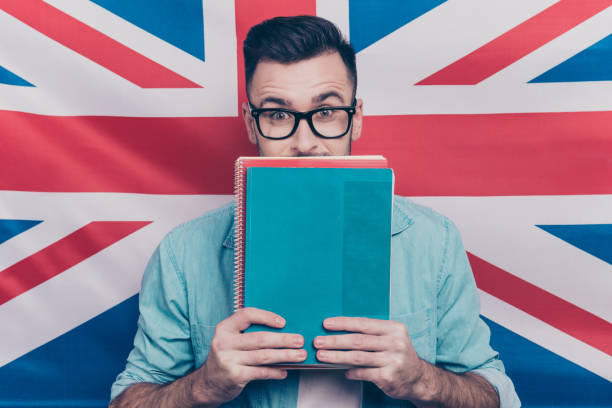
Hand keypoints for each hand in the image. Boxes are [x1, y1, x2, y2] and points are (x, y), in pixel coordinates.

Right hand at [191, 308, 306, 405]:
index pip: (246, 315)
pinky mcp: (235, 376)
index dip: (266, 317)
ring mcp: (229, 360)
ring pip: (263, 356)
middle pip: (260, 339)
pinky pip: (261, 372)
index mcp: (224, 328)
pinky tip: (285, 371)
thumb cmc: (226, 356)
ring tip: (299, 355)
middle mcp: (224, 343)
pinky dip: (275, 372)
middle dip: (283, 339)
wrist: (208, 383)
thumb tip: (281, 327)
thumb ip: (247, 331)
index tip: (283, 322)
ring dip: (285, 355)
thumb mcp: (229, 339)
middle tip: (299, 340)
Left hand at [314, 316, 425, 400]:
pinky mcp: (388, 377)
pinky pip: (363, 373)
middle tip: (318, 341)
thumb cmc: (398, 354)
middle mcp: (395, 343)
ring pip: (358, 357)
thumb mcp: (391, 338)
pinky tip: (343, 371)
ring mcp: (392, 361)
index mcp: (394, 329)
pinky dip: (351, 372)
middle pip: (358, 340)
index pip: (364, 324)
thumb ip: (370, 333)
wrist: (419, 378)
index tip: (326, 324)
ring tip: (321, 355)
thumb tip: (340, 330)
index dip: (343, 323)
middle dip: (335, 341)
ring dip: (336, 356)